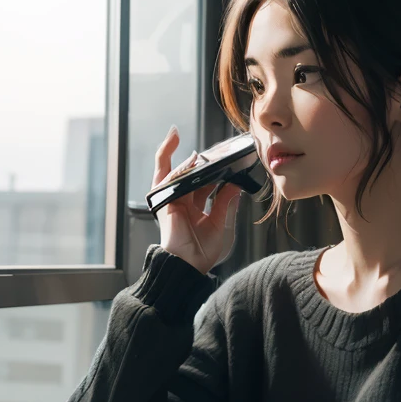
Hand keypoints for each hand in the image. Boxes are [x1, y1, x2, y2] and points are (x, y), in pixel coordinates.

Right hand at [152, 126, 244, 274]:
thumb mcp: (222, 223)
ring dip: (170, 151)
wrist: (190, 266)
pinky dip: (168, 161)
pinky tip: (177, 149)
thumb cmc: (204, 252)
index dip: (214, 170)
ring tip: (174, 135)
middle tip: (208, 144)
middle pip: (187, 173)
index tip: (227, 157)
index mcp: (196, 208)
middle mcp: (183, 202)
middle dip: (196, 158)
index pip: (204, 183)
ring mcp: (172, 200)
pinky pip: (165, 177)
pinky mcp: (165, 201)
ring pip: (170, 171)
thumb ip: (227, 202)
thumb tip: (235, 184)